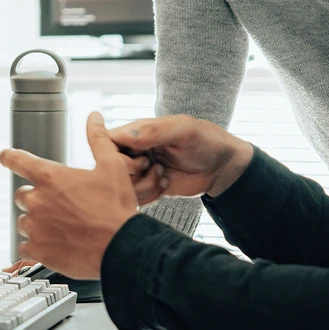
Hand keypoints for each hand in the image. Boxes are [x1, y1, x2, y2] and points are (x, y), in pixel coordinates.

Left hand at [0, 112, 140, 279]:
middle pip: (21, 195)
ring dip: (36, 222)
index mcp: (51, 177)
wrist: (121, 247)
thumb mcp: (111, 166)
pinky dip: (35, 245)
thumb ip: (98, 139)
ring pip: (24, 221)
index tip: (4, 156)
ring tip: (61, 226)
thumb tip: (94, 118)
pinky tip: (53, 244)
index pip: (18, 160)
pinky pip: (24, 247)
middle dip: (36, 197)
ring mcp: (36, 227)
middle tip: (60, 204)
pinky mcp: (38, 251)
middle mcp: (38, 201)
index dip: (9, 157)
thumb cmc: (116, 208)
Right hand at [109, 115, 252, 203]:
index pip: (106, 142)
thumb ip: (154, 131)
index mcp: (137, 132)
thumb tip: (125, 134)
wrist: (222, 167)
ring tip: (163, 176)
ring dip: (143, 186)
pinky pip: (135, 199)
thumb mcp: (183, 130)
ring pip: (122, 187)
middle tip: (154, 168)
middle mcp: (134, 151)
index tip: (140, 160)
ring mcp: (140, 171)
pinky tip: (165, 186)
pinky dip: (149, 196)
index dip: (115, 156)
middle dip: (131, 174)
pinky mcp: (147, 189)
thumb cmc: (205, 140)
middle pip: (110, 169)